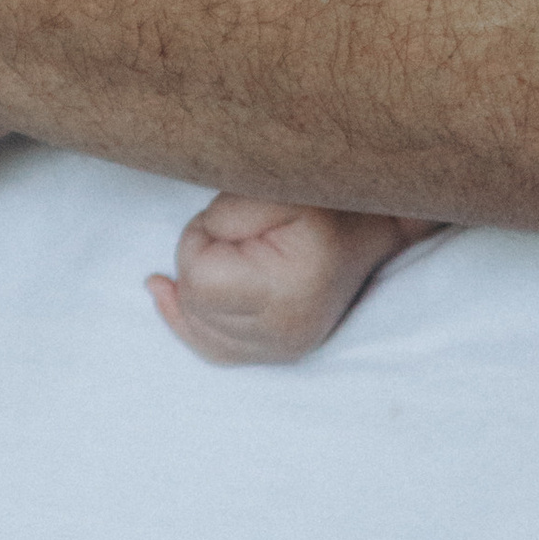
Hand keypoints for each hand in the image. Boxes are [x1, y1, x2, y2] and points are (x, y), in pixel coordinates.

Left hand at [147, 193, 442, 365]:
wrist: (368, 223)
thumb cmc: (316, 197)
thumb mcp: (273, 185)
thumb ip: (228, 213)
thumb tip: (196, 257)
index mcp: (290, 287)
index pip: (198, 280)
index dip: (197, 240)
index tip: (222, 220)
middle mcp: (290, 330)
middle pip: (195, 307)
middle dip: (195, 263)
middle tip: (232, 235)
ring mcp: (288, 348)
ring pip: (199, 330)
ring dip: (199, 289)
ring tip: (231, 256)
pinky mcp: (283, 353)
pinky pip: (215, 351)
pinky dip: (192, 322)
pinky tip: (170, 295)